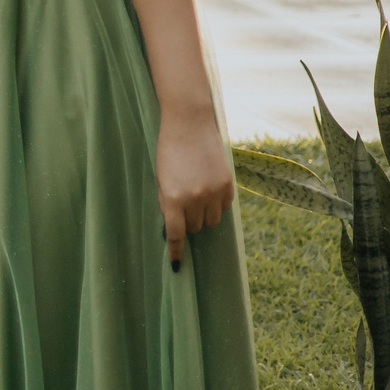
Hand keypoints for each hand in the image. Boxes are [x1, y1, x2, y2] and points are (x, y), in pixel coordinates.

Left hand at [156, 107, 234, 266]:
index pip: (175, 234)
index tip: (176, 265)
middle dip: (187, 222)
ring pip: (211, 221)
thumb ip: (167, 203)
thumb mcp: (160, 178)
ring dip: (203, 215)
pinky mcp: (228, 185)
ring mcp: (214, 192)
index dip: (176, 251)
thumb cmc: (168, 150)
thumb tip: (173, 228)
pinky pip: (224, 208)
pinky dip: (217, 204)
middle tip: (182, 205)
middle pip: (194, 228)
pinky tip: (209, 187)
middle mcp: (195, 198)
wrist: (189, 123)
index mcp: (173, 197)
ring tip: (196, 195)